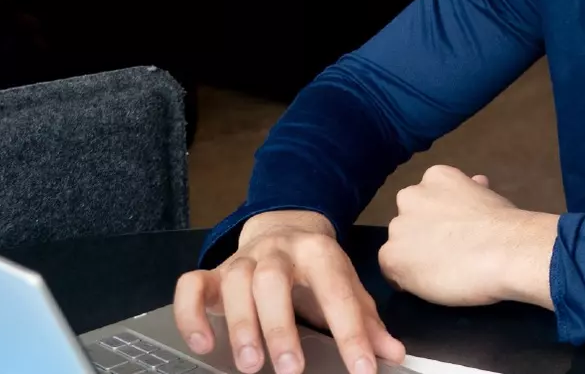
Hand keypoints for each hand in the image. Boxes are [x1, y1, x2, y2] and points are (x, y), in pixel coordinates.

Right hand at [172, 209, 405, 373]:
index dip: (351, 334)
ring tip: (250, 364)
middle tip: (290, 369)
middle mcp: (279, 251)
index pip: (338, 294)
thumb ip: (367, 321)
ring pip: (234, 284)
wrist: (285, 226)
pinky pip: (190, 286)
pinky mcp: (212, 271)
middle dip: (280, 327)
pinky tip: (204, 344)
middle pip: (273, 282)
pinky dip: (191, 314)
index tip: (361, 369)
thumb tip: (394, 354)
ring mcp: (242, 259)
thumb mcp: (347, 286)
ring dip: (241, 325)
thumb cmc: (318, 269)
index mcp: (320, 253)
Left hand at [378, 165, 558, 307]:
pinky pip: (392, 272)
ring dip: (414, 256)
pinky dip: (408, 280)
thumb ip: (472, 192)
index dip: (440, 218)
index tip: (456, 231)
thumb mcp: (488, 197)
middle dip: (423, 233)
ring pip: (399, 245)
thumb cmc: (506, 225)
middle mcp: (411, 196)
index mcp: (436, 176)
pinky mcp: (393, 257)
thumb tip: (476, 183)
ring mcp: (399, 227)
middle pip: (408, 220)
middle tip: (448, 250)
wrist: (508, 251)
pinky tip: (432, 283)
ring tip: (442, 270)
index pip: (427, 199)